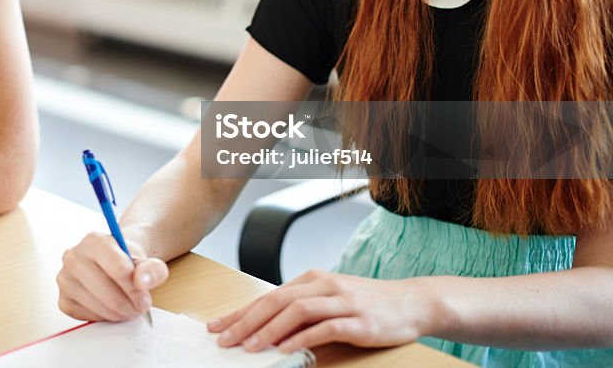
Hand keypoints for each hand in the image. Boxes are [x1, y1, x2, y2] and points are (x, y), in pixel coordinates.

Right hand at [57, 232, 168, 320]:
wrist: (112, 263)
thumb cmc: (126, 261)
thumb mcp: (145, 260)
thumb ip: (152, 268)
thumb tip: (142, 281)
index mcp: (93, 240)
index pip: (120, 269)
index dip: (137, 288)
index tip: (145, 297)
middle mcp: (74, 257)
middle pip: (109, 292)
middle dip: (130, 305)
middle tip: (140, 307)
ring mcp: (65, 279)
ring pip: (99, 307)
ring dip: (120, 313)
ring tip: (128, 307)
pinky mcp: (63, 300)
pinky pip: (88, 317)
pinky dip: (104, 317)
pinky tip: (111, 308)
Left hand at [207, 269, 434, 353]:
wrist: (412, 303)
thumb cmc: (367, 304)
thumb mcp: (330, 300)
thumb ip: (302, 310)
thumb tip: (266, 329)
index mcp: (312, 279)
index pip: (268, 296)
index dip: (240, 312)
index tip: (217, 326)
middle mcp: (324, 285)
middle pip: (276, 300)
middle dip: (245, 321)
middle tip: (223, 339)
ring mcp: (342, 301)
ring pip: (296, 311)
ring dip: (268, 329)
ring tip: (248, 347)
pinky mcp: (359, 321)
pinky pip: (325, 328)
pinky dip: (302, 339)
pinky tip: (286, 351)